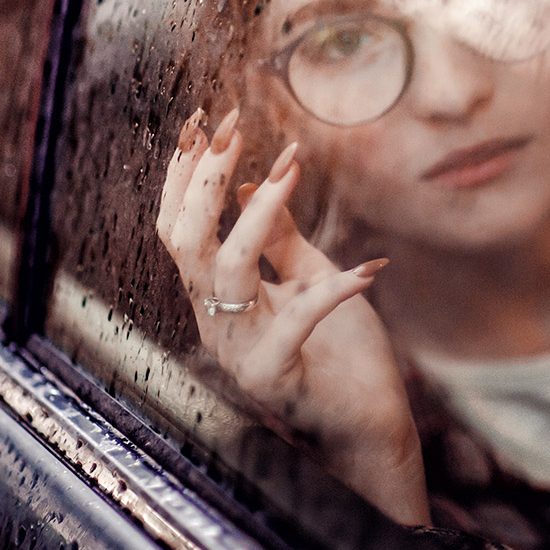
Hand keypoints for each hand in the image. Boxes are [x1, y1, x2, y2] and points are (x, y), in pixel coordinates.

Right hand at [156, 107, 429, 525]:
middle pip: (186, 241)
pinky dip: (334, 288)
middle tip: (232, 126)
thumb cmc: (339, 356)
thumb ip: (282, 239)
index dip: (185, 173)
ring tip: (291, 169)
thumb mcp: (310, 280)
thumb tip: (260, 178)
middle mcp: (215, 322)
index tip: (206, 118)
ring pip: (228, 270)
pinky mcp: (275, 378)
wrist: (368, 431)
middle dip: (204, 178)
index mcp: (216, 299)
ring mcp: (239, 352)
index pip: (180, 227)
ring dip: (258, 213)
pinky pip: (296, 319)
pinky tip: (369, 268)